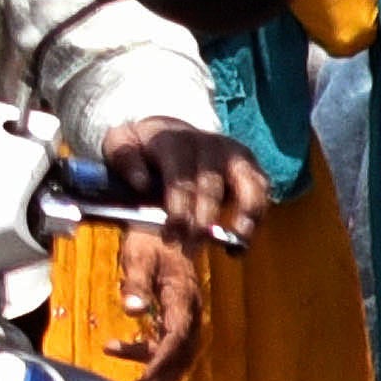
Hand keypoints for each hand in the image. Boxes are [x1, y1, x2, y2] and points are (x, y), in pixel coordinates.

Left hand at [102, 120, 266, 242]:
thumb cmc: (141, 147)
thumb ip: (125, 159)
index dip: (178, 208)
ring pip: (247, 184)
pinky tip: (241, 242)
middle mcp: (208, 144)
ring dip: (243, 215)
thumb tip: (140, 183)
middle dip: (202, 221)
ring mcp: (232, 153)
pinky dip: (257, 216)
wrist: (168, 131)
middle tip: (190, 249)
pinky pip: (261, 190)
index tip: (171, 235)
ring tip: (234, 243)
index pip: (180, 176)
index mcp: (173, 140)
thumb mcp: (120, 144)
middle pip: (211, 186)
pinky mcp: (249, 165)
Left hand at [103, 220, 205, 376]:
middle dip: (162, 375)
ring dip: (155, 369)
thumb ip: (136, 283)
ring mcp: (186, 313)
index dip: (163, 361)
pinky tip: (112, 348)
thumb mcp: (138, 257)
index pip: (177, 337)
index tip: (146, 380)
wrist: (162, 227)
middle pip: (183, 351)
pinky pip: (168, 342)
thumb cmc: (149, 240)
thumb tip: (132, 310)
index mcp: (183, 297)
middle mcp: (190, 309)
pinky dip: (146, 353)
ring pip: (178, 352)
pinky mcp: (177, 315)